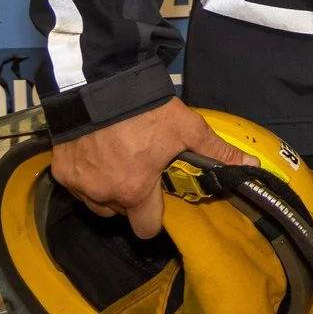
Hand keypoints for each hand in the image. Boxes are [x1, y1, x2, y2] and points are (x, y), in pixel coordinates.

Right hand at [47, 97, 253, 239]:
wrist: (97, 84)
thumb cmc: (144, 109)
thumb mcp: (187, 128)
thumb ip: (217, 151)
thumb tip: (251, 166)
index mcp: (135, 191)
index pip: (146, 228)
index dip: (155, 217)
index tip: (160, 201)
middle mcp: (103, 195)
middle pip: (121, 213)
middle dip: (132, 198)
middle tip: (141, 170)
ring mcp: (79, 184)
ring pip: (97, 202)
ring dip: (108, 189)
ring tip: (120, 160)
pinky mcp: (61, 171)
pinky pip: (78, 185)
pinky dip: (88, 175)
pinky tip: (98, 153)